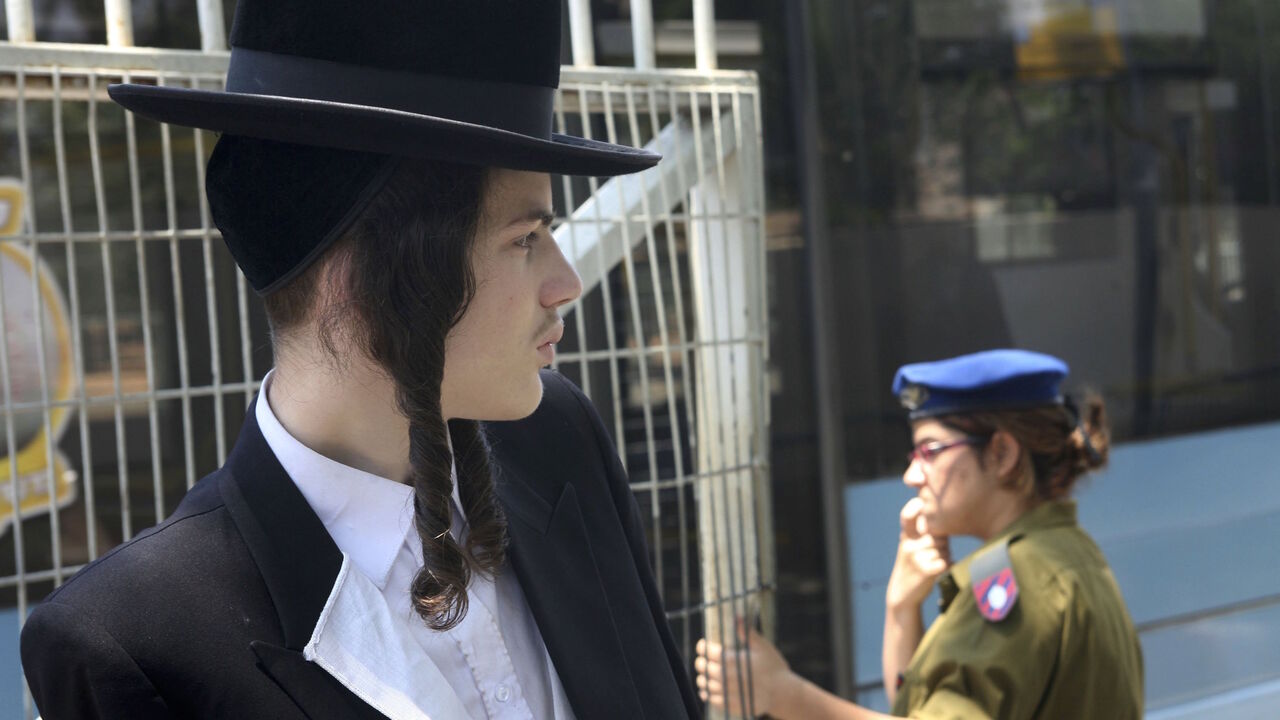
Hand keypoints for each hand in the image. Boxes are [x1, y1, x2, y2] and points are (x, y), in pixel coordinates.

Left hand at [696, 618, 797, 716]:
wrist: (783, 692)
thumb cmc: (774, 667)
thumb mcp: (762, 646)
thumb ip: (746, 632)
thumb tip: (736, 616)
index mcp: (733, 660)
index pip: (708, 651)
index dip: (702, 647)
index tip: (703, 644)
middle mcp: (727, 676)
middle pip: (704, 667)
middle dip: (701, 661)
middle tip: (703, 659)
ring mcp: (728, 692)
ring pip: (705, 684)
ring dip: (702, 677)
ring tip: (705, 673)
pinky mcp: (731, 705)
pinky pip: (712, 699)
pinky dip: (707, 693)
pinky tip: (708, 688)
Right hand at [885, 497, 950, 611]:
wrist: (902, 592)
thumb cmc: (912, 565)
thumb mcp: (911, 545)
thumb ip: (925, 531)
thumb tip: (950, 519)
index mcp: (905, 537)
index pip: (907, 515)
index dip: (914, 507)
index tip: (920, 502)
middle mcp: (908, 545)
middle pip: (938, 536)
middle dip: (942, 544)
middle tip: (932, 555)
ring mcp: (915, 557)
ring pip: (944, 549)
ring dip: (945, 557)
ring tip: (933, 564)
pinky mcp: (924, 570)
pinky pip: (946, 562)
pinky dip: (947, 566)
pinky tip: (939, 570)